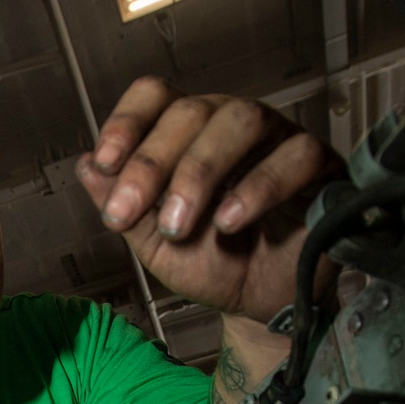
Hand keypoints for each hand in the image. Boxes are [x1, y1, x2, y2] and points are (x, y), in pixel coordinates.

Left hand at [76, 79, 343, 323]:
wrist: (259, 307)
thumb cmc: (213, 266)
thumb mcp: (154, 245)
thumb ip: (123, 206)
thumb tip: (86, 165)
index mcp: (188, 135)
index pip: (156, 96)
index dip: (127, 121)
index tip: (105, 163)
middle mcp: (231, 125)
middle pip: (192, 110)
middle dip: (152, 164)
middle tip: (128, 215)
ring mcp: (277, 138)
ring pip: (241, 120)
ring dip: (199, 172)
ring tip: (178, 226)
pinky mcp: (318, 164)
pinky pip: (294, 154)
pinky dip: (258, 187)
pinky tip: (230, 221)